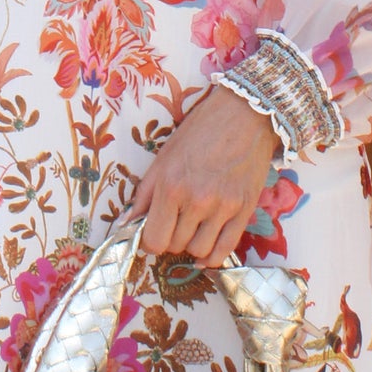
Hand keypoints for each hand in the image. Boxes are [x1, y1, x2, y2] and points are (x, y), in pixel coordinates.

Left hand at [130, 84, 282, 266]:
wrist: (243, 115)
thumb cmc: (200, 132)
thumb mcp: (163, 157)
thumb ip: (145, 193)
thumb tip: (127, 222)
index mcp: (170, 186)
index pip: (153, 239)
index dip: (149, 240)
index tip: (153, 232)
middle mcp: (196, 201)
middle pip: (175, 246)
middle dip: (170, 238)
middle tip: (174, 223)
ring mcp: (223, 208)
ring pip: (199, 250)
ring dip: (191, 244)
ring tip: (191, 228)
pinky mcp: (244, 211)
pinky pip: (225, 250)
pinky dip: (212, 257)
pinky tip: (206, 250)